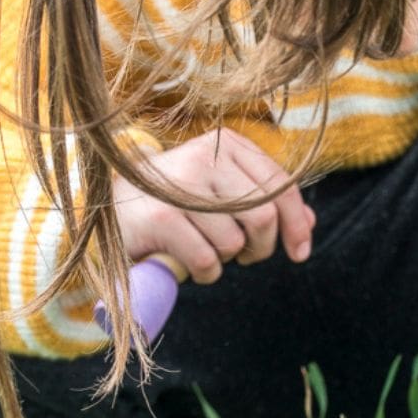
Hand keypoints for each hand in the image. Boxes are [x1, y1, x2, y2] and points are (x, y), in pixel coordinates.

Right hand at [113, 128, 314, 283]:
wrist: (107, 207)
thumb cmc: (173, 202)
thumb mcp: (221, 193)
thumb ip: (264, 201)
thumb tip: (310, 222)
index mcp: (225, 144)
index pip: (281, 185)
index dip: (298, 223)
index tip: (300, 252)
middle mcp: (205, 156)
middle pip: (264, 216)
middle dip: (262, 247)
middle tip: (246, 255)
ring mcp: (181, 186)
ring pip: (235, 241)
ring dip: (226, 259)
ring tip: (205, 249)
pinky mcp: (162, 218)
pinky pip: (209, 261)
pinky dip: (206, 273)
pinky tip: (189, 263)